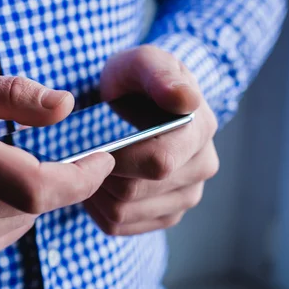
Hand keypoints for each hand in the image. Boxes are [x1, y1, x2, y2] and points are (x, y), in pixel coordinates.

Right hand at [0, 69, 114, 264]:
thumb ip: (16, 95)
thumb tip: (67, 107)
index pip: (39, 186)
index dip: (83, 177)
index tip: (103, 157)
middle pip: (42, 200)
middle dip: (59, 174)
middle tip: (36, 148)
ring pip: (30, 217)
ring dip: (31, 191)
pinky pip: (11, 230)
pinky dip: (12, 208)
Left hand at [84, 45, 218, 235]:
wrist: (138, 102)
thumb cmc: (136, 80)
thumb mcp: (142, 63)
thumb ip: (159, 74)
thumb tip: (184, 99)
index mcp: (200, 130)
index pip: (158, 163)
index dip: (116, 159)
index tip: (93, 144)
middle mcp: (202, 167)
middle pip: (134, 192)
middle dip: (100, 173)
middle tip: (86, 151)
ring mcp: (186, 196)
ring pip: (122, 212)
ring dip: (95, 191)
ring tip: (91, 163)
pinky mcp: (165, 215)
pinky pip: (118, 225)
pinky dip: (97, 207)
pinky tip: (97, 182)